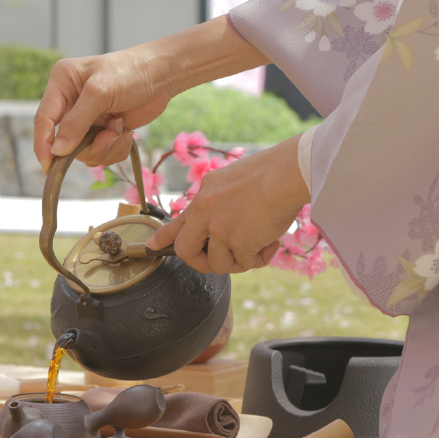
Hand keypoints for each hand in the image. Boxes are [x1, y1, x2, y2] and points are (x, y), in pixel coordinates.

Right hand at [33, 17, 269, 173]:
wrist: (163, 75)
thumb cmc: (131, 71)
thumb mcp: (101, 92)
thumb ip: (77, 121)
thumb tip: (57, 149)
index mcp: (62, 84)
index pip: (44, 119)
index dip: (43, 145)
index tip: (48, 166)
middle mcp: (71, 102)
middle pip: (64, 143)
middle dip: (89, 145)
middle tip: (109, 135)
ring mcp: (88, 119)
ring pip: (84, 152)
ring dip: (106, 147)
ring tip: (121, 128)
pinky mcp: (104, 130)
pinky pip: (102, 154)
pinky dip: (116, 148)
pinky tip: (127, 132)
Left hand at [146, 134, 309, 273]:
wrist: (286, 173)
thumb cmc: (272, 172)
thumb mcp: (233, 179)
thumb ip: (222, 200)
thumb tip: (228, 225)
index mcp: (205, 194)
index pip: (178, 220)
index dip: (163, 238)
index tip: (152, 247)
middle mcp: (205, 211)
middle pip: (186, 251)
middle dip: (201, 263)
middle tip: (221, 261)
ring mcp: (219, 228)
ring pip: (218, 263)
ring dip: (240, 261)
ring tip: (260, 246)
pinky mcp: (236, 242)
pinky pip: (244, 264)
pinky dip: (259, 259)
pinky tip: (271, 243)